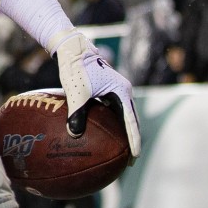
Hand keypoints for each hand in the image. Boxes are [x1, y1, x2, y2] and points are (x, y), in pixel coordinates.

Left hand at [51, 30, 140, 158]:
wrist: (73, 48)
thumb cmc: (76, 68)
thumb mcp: (76, 93)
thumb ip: (76, 113)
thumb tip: (74, 134)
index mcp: (121, 91)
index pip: (131, 121)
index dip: (133, 140)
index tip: (134, 156)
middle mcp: (123, 90)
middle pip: (131, 120)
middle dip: (132, 140)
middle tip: (129, 159)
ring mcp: (116, 89)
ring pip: (123, 115)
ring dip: (124, 131)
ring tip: (121, 149)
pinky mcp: (107, 89)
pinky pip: (113, 109)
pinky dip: (113, 122)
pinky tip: (106, 132)